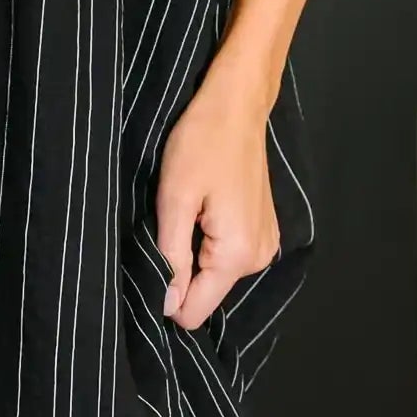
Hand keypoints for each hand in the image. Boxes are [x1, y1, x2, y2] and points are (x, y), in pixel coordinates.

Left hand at [152, 51, 281, 330]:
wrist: (237, 105)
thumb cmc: (201, 143)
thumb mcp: (175, 199)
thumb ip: (171, 256)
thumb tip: (168, 306)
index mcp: (238, 255)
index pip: (195, 311)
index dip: (166, 296)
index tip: (150, 263)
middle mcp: (259, 258)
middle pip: (206, 294)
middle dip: (180, 273)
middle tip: (167, 228)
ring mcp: (265, 245)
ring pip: (215, 276)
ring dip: (193, 255)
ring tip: (186, 215)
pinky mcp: (263, 231)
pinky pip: (227, 257)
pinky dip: (208, 243)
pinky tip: (202, 212)